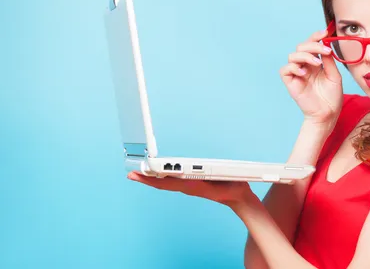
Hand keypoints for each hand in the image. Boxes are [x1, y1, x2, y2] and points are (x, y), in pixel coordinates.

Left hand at [127, 172, 254, 207]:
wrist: (237, 198)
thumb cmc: (230, 187)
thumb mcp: (222, 178)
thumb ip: (209, 175)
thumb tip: (194, 172)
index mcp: (192, 186)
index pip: (167, 182)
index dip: (152, 178)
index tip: (139, 173)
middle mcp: (187, 187)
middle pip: (162, 183)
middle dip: (146, 178)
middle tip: (131, 173)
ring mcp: (189, 187)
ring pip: (165, 183)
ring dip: (151, 178)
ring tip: (139, 173)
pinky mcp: (191, 185)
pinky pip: (172, 183)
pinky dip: (160, 179)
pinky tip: (156, 176)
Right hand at [280, 29, 342, 124]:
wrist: (327, 114)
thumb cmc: (332, 97)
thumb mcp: (334, 76)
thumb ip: (329, 61)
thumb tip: (326, 45)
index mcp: (315, 63)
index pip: (311, 44)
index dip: (316, 36)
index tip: (326, 32)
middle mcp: (304, 66)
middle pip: (301, 46)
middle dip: (313, 45)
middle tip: (325, 51)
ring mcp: (296, 74)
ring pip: (292, 55)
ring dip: (305, 56)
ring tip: (317, 64)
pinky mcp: (290, 82)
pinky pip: (285, 69)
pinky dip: (294, 67)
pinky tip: (304, 73)